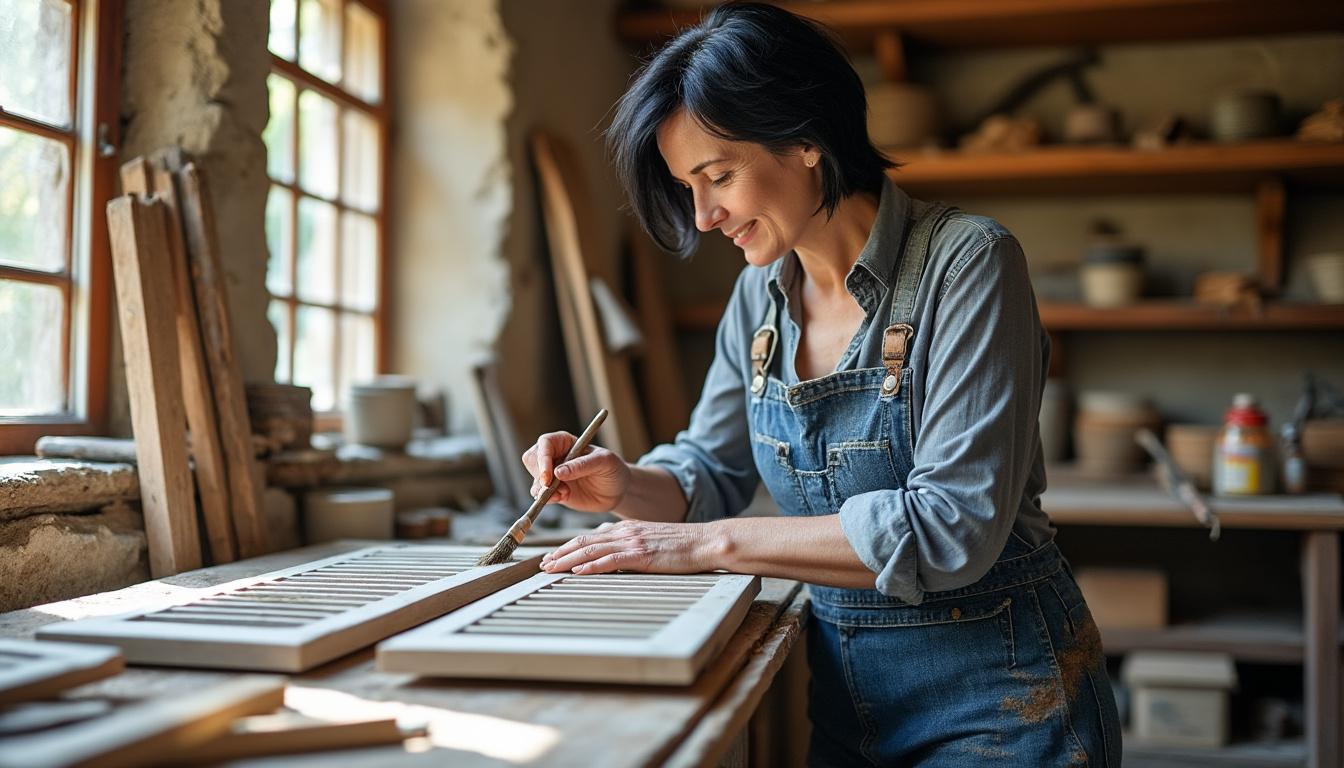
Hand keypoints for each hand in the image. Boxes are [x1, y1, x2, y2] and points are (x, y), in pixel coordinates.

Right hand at [523, 431, 630, 512]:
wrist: (617, 491)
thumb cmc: (612, 469)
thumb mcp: (604, 462)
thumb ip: (582, 465)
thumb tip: (558, 472)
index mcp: (565, 442)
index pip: (545, 443)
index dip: (543, 458)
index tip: (548, 476)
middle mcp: (555, 456)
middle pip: (533, 460)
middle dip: (539, 475)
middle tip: (550, 487)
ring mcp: (553, 474)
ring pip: (535, 479)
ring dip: (544, 490)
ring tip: (564, 494)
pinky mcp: (554, 490)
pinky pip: (540, 494)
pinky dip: (547, 499)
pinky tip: (562, 498)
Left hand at [540, 519, 722, 574]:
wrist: (705, 541)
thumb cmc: (683, 545)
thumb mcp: (651, 540)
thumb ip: (630, 544)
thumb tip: (612, 552)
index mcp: (627, 529)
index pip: (590, 537)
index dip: (568, 547)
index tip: (553, 557)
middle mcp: (625, 532)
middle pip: (583, 542)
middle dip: (560, 554)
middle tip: (543, 565)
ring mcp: (632, 542)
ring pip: (591, 550)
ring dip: (568, 560)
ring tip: (551, 569)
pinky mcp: (641, 554)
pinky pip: (610, 560)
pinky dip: (592, 566)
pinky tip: (578, 572)